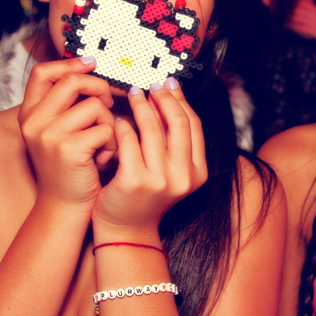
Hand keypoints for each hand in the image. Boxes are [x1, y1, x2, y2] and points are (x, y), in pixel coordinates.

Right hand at [18, 56, 115, 210]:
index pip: (42, 72)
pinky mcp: (69, 149)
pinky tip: (104, 157)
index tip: (91, 63)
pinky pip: (106, 128)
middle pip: (72, 81)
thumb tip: (90, 69)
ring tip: (103, 142)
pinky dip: (112, 142)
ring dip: (109, 122)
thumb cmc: (70, 166)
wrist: (63, 205)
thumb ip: (67, 104)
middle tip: (108, 104)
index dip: (69, 63)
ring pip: (94, 106)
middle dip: (99, 88)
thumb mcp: (59, 131)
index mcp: (29, 113)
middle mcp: (34, 122)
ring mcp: (49, 135)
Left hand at [92, 78, 207, 234]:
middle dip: (163, 98)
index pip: (193, 125)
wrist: (126, 230)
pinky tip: (118, 121)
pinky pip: (129, 141)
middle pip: (177, 122)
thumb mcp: (170, 171)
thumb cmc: (145, 197)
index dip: (181, 101)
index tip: (169, 85)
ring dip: (141, 106)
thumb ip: (174, 143)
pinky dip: (123, 126)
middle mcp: (184, 176)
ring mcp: (161, 180)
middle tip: (151, 86)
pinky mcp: (135, 181)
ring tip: (132, 95)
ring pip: (152, 128)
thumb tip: (172, 99)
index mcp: (198, 172)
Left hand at [288, 0, 315, 44]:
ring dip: (295, 21)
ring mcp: (312, 22)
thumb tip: (310, 9)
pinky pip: (300, 27)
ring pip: (297, 18)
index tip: (300, 11)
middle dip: (296, 14)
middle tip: (297, 18)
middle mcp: (314, 15)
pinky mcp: (312, 30)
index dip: (299, 7)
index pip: (303, 3)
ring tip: (296, 24)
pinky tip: (299, 30)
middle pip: (298, 10)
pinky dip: (297, 28)